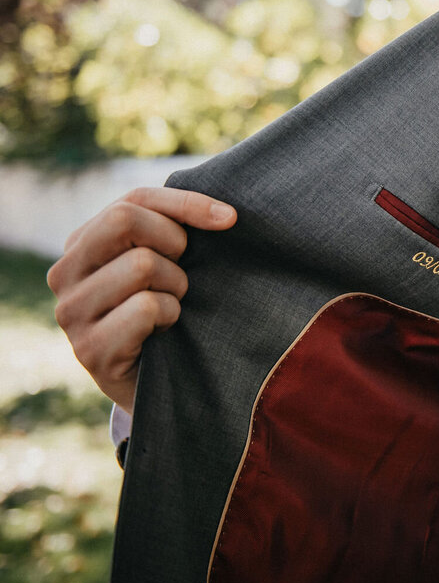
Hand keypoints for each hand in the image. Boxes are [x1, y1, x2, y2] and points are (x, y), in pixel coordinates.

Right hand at [46, 187, 236, 413]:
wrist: (163, 383)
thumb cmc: (169, 311)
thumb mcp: (167, 261)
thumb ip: (174, 228)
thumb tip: (226, 214)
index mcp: (81, 243)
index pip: (134, 200)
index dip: (186, 203)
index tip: (230, 218)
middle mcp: (64, 273)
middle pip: (124, 219)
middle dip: (173, 242)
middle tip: (184, 272)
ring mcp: (71, 312)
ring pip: (141, 264)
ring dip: (175, 286)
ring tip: (172, 305)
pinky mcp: (89, 349)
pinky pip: (146, 308)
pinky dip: (170, 315)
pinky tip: (165, 331)